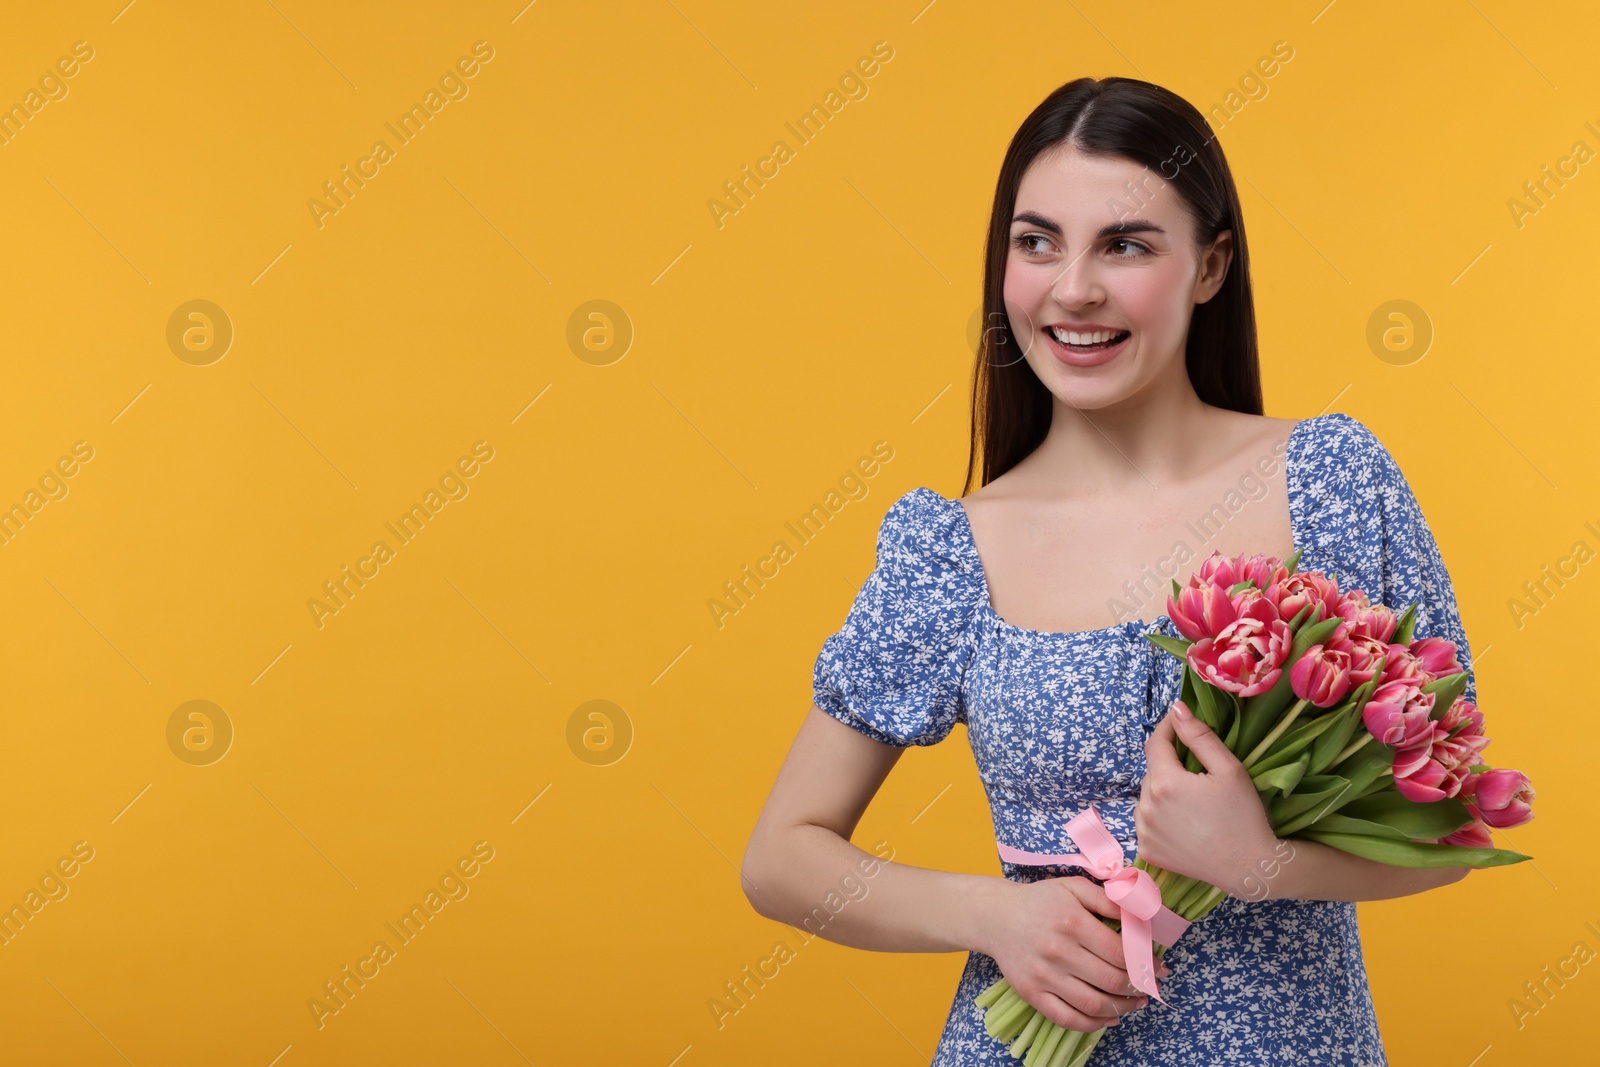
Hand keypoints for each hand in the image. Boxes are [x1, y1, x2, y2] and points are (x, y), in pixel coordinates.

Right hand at [980, 875, 1169, 1032]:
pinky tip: (1108, 1017)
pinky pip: (1067, 1018)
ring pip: (1094, 1004)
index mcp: (1072, 922)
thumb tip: (1141, 917)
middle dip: (1139, 987)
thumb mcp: (1073, 887)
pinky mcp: (1032, 994)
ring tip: (1135, 1003)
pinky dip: (1093, 1024)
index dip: (1147, 965)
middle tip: (1151, 987)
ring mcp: (1044, 976)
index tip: (1161, 969)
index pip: (1120, 953)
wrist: (996, 917)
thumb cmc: (1040, 901)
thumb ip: (1107, 900)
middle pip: (1111, 981)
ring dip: (1123, 1008)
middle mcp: (1058, 951)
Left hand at [1136, 700, 1278, 894]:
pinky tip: (1184, 822)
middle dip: (1169, 765)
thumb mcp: (1229, 769)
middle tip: (1197, 772)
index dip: (1166, 730)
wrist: (1250, 867)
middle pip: (1152, 772)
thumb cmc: (1244, 815)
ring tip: (1192, 800)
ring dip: (1163, 790)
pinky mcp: (1147, 850)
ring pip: (1148, 796)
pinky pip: (1147, 821)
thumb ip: (1199, 736)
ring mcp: (1144, 831)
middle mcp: (1146, 807)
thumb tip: (1177, 709)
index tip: (1178, 723)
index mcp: (1165, 783)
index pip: (1155, 744)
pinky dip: (1159, 815)